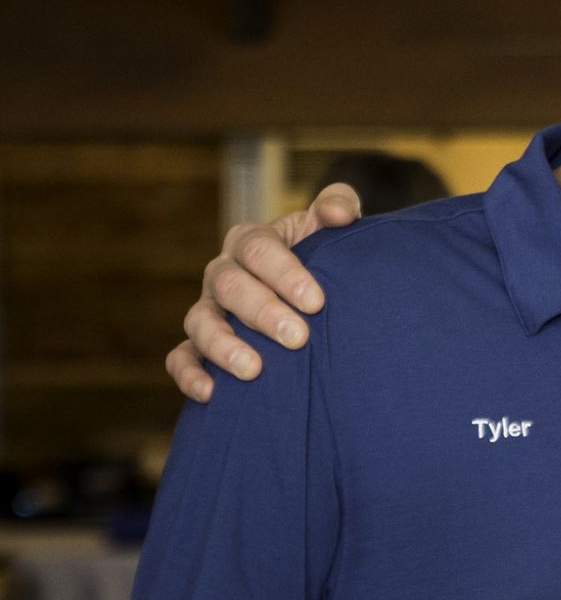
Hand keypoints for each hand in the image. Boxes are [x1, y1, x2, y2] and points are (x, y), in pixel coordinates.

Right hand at [165, 184, 361, 401]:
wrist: (310, 295)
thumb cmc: (321, 256)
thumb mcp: (328, 228)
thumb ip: (338, 205)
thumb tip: (339, 214)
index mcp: (251, 241)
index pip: (259, 250)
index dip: (286, 274)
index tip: (316, 302)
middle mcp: (223, 273)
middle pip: (231, 287)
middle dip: (263, 313)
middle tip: (299, 337)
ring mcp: (208, 309)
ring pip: (200, 323)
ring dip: (223, 346)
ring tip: (254, 370)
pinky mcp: (199, 344)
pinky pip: (181, 357)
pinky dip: (189, 374)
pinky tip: (210, 393)